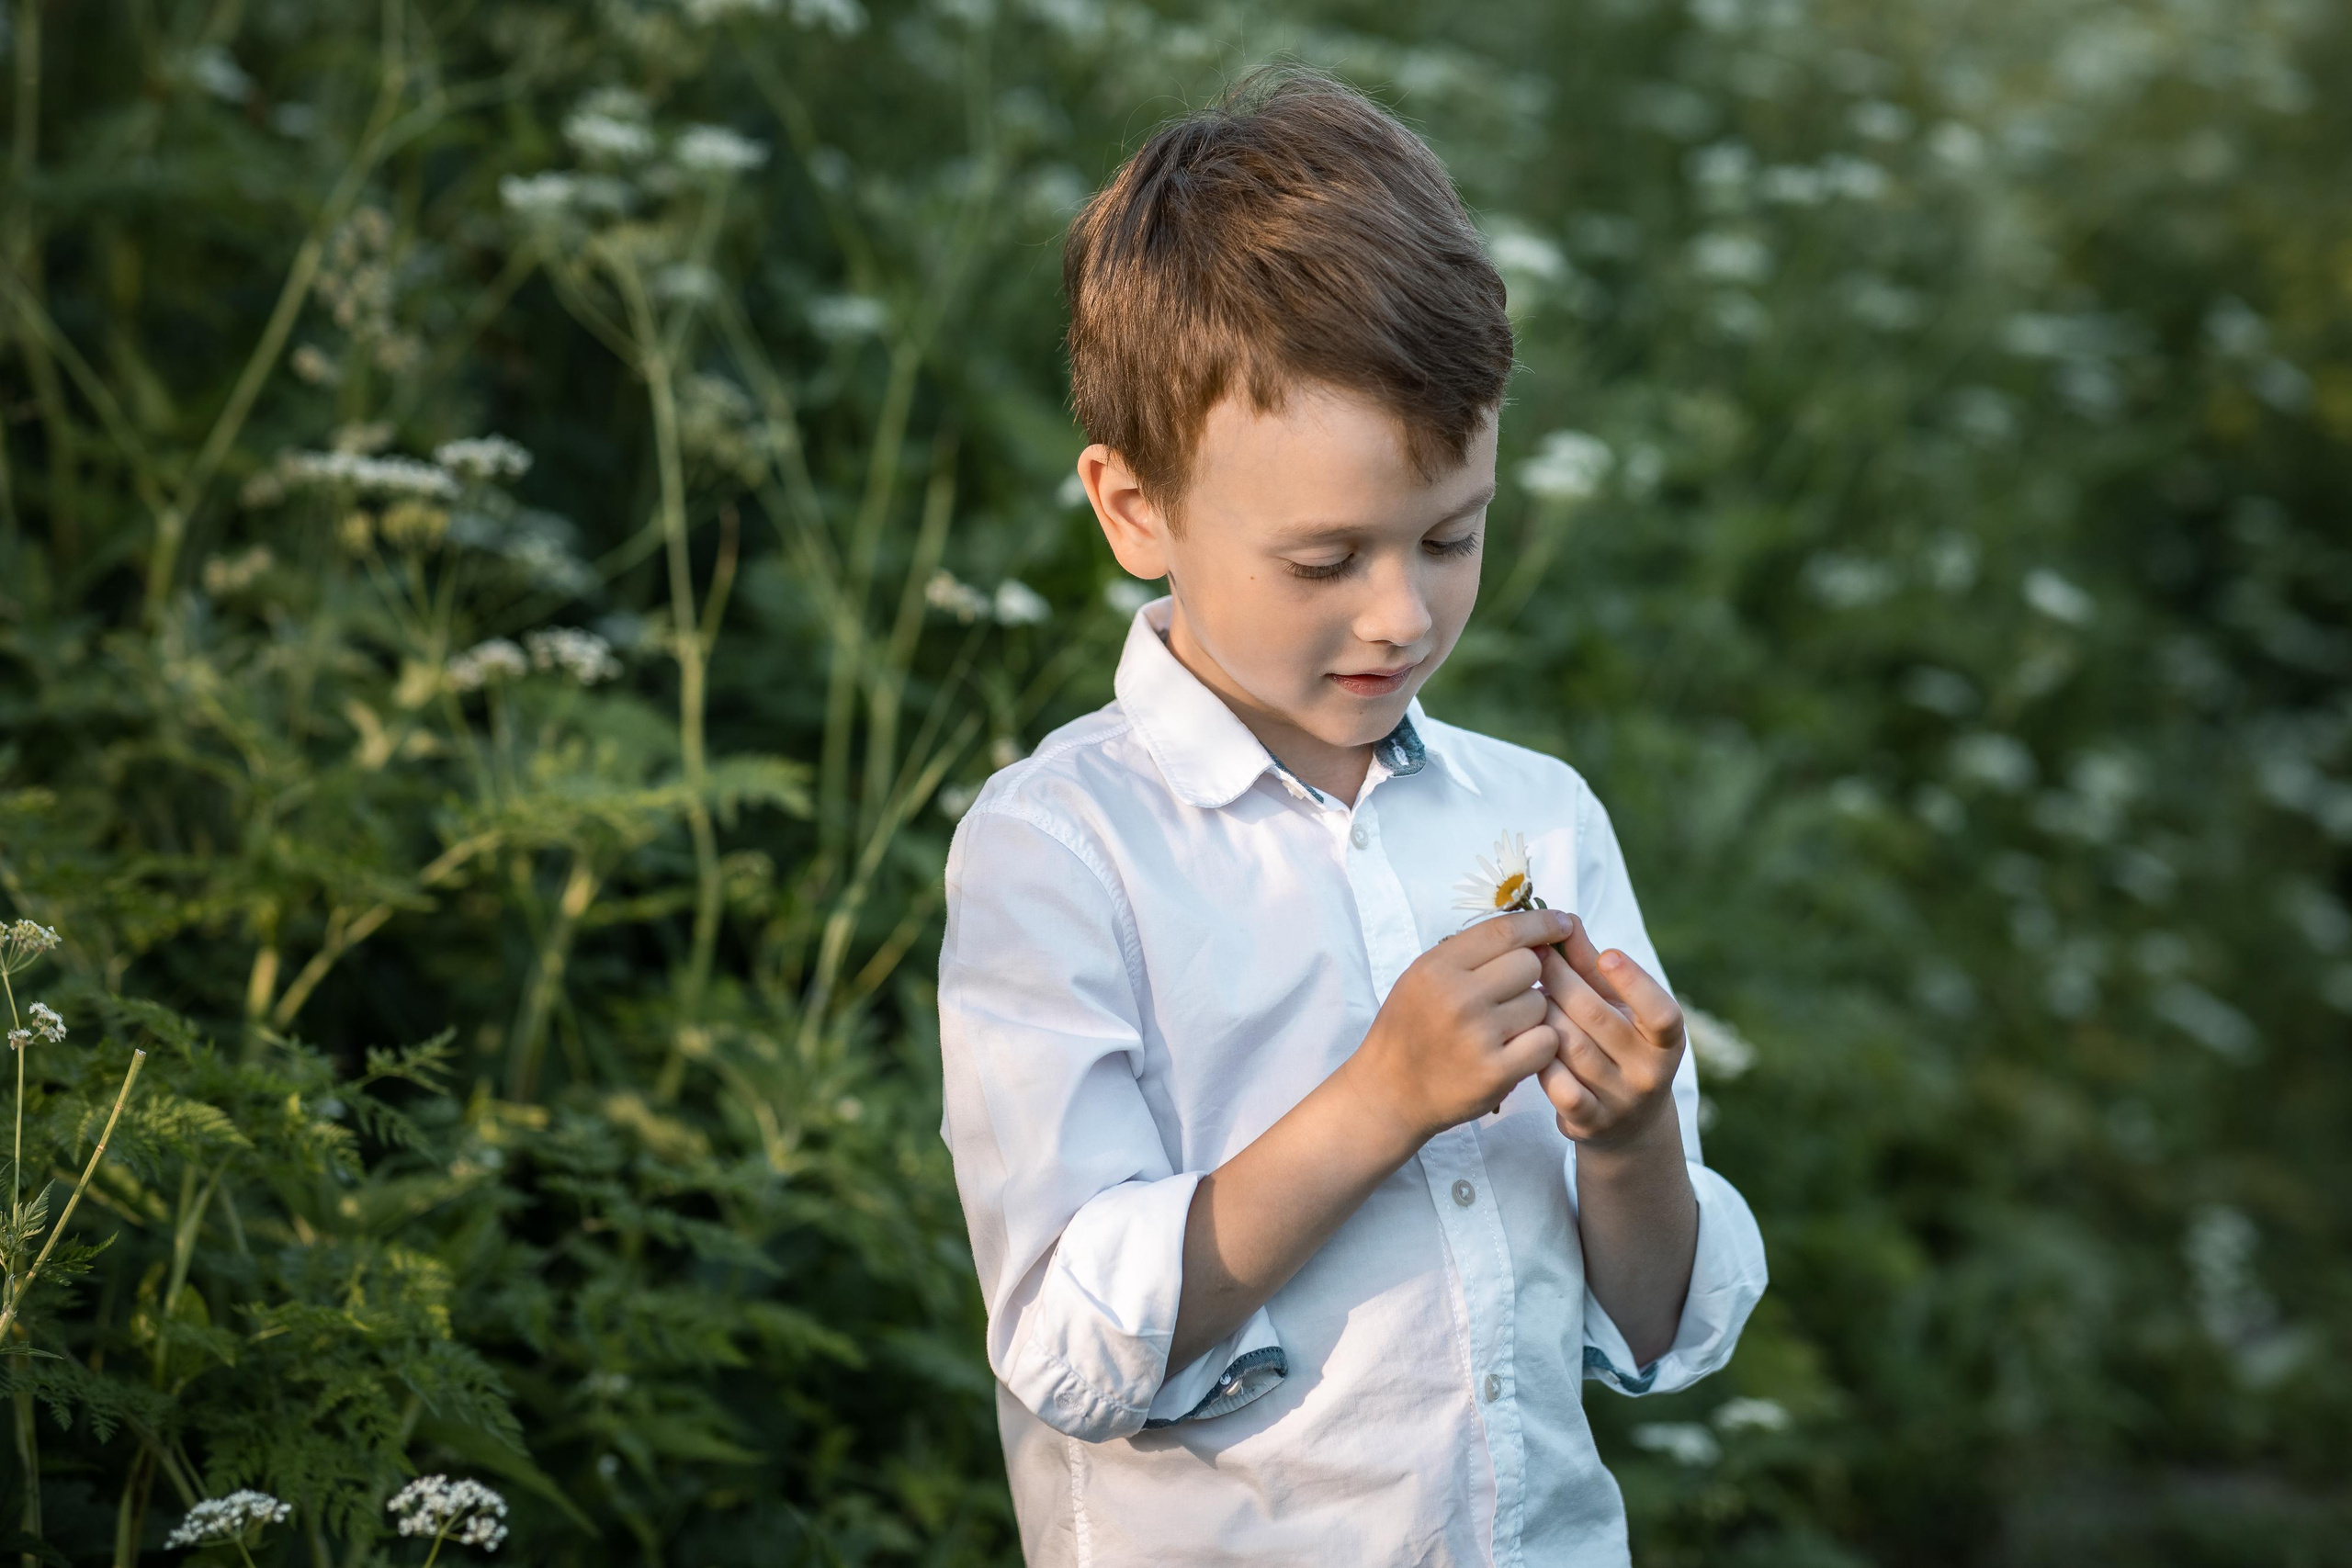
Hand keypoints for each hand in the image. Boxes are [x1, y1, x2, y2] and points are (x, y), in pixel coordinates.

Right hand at [1343, 908, 1570, 1147]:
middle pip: (1530, 964)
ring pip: (1540, 1003)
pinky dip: (1539, 1046)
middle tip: (1507, 997)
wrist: (1389, 1092)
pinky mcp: (1496, 1071)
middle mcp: (1457, 997)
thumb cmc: (1410, 1030)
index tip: (1563, 923)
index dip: (1542, 923)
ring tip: (1502, 1030)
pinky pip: (1547, 1041)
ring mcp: (1478, 1035)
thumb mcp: (1422, 978)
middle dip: (1529, 977)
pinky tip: (1516, 1051)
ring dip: (1532, 1015)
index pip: (1504, 931)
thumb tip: (1536, 937)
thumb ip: (1471, 955)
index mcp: (1436, 967)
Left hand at [1533, 915, 1686, 1151]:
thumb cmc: (1617, 1045)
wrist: (1626, 1123)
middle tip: (1535, 955)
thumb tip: (1567, 919)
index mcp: (1667, 1042)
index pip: (1662, 1014)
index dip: (1635, 984)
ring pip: (1573, 1049)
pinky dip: (1540, 1060)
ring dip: (1544, 1014)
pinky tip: (1525, 1039)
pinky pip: (1559, 1087)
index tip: (1607, 954)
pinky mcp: (1590, 1123)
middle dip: (1563, 982)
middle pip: (1600, 1020)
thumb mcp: (1618, 1009)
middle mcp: (1651, 1074)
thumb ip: (1593, 968)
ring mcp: (1621, 1102)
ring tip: (1523, 991)